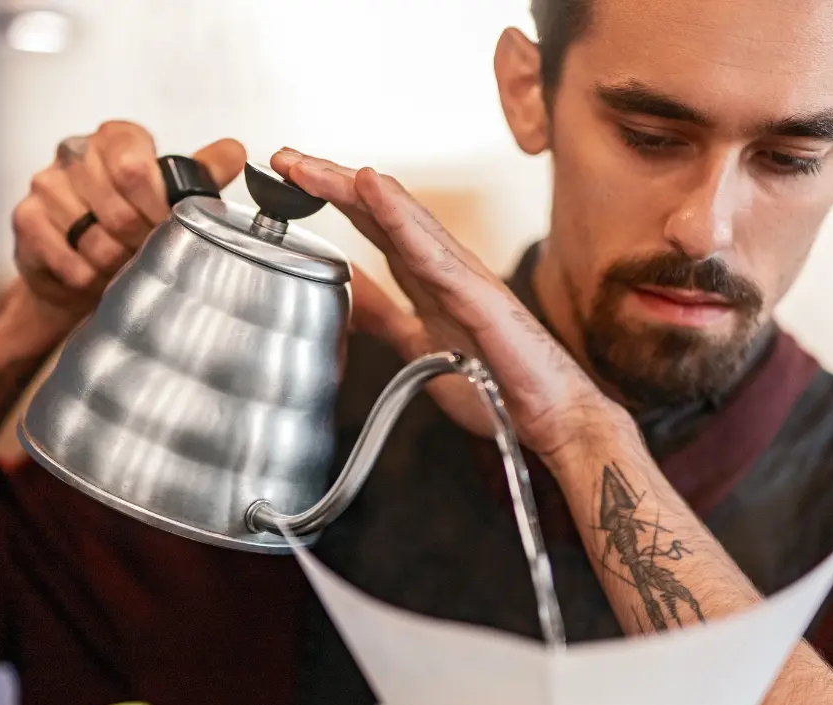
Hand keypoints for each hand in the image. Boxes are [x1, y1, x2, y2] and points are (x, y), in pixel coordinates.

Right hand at [12, 120, 245, 336]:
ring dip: (116, 263)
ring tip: (122, 264)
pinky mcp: (27, 219)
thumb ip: (204, 173)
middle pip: (118, 207)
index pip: (133, 164)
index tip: (166, 225)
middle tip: (147, 253)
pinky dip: (89, 277)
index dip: (154, 205)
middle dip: (141, 242)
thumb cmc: (131, 225)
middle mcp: (76, 153)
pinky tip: (96, 274)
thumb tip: (235, 152)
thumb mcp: (173, 195)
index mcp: (116, 139)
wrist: (84, 269)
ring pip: (94, 238)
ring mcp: (47, 185)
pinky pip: (68, 259)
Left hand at [270, 148, 603, 458]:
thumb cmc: (497, 386)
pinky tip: (369, 189)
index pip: (375, 229)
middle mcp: (446, 269)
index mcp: (429, 282)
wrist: (549, 418)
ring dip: (354, 188)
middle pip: (383, 213)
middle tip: (284, 158)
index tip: (288, 183)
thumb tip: (345, 299)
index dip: (333, 202)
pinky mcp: (479, 297)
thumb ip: (386, 319)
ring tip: (312, 164)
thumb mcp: (419, 347)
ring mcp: (464, 278)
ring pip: (403, 220)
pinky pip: (432, 252)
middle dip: (332, 183)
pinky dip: (399, 217)